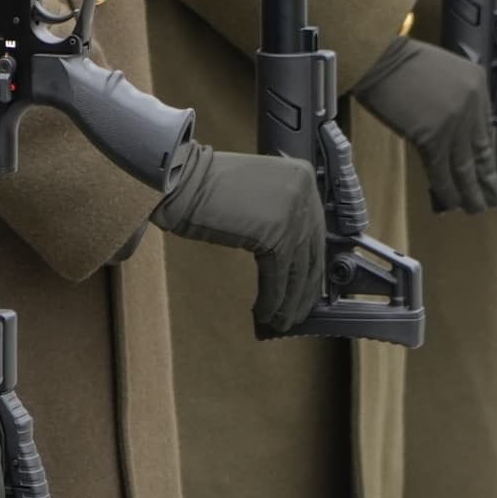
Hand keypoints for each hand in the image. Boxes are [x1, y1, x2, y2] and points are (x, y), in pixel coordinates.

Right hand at [152, 141, 325, 335]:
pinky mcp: (276, 236)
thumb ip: (280, 213)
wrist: (181, 181)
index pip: (314, 231)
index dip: (310, 265)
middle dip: (303, 289)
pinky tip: (266, 313)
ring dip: (289, 301)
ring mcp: (293, 214)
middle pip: (310, 253)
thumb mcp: (257, 193)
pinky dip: (273, 299)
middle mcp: (304, 193)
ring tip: (281, 320)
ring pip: (297, 270)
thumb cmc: (207, 187)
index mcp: (301, 177)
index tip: (307, 287)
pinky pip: (278, 277)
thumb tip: (292, 255)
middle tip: (297, 311)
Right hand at [352, 35, 496, 213]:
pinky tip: (450, 203)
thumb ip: (454, 101)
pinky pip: (442, 170)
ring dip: (470, 192)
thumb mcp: (441, 73)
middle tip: (491, 198)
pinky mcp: (432, 136)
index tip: (488, 172)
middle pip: (481, 151)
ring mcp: (454, 122)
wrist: (376, 58)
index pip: (486, 130)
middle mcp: (472, 105)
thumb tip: (453, 137)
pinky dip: (446, 189)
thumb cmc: (398, 62)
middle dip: (486, 180)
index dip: (486, 156)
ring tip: (475, 207)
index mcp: (477, 85)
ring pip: (465, 166)